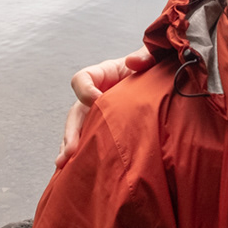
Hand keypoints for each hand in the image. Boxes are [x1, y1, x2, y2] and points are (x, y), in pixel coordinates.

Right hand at [57, 46, 153, 168]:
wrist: (163, 86)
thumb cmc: (155, 68)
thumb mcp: (153, 58)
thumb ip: (146, 56)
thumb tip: (133, 62)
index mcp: (103, 75)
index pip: (82, 79)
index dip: (85, 90)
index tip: (96, 100)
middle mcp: (95, 97)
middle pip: (75, 112)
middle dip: (71, 131)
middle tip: (71, 150)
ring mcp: (98, 116)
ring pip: (78, 132)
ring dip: (69, 147)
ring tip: (64, 164)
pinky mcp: (105, 131)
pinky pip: (89, 143)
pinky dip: (81, 156)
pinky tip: (75, 171)